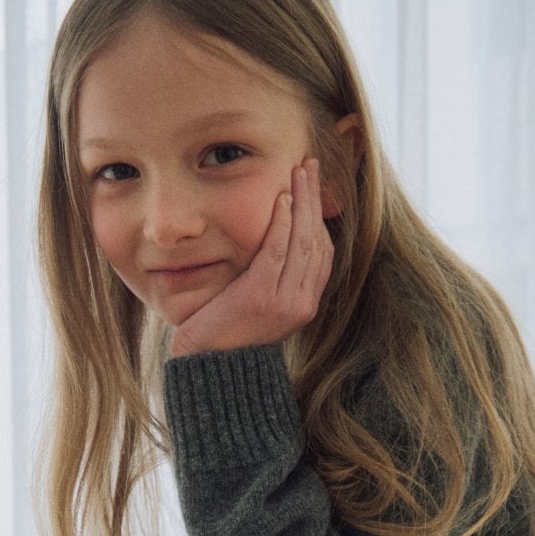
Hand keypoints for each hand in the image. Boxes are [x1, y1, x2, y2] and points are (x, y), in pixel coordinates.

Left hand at [168, 157, 334, 357]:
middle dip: (314, 199)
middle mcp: (302, 303)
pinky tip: (282, 199)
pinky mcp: (262, 296)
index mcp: (304, 305)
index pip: (323, 252)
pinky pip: (278, 251)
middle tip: (309, 166)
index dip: (319, 217)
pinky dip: (282, 223)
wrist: (211, 369)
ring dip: (302, 201)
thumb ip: (272, 280)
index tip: (313, 189)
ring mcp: (285, 301)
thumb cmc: (227, 337)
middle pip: (316, 239)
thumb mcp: (257, 307)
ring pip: (302, 240)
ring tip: (298, 172)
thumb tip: (273, 247)